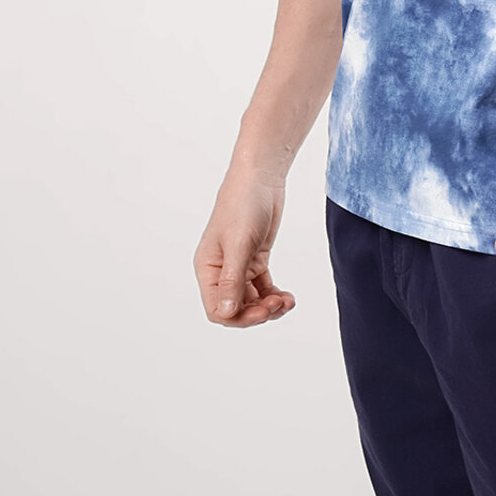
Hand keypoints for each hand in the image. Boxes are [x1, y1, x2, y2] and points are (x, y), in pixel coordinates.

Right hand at [193, 172, 296, 326]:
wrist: (261, 177)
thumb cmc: (244, 204)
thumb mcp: (239, 244)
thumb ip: (232, 280)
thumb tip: (225, 313)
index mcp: (208, 269)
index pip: (217, 309)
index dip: (239, 317)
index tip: (263, 311)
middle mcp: (220, 271)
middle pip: (236, 308)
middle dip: (258, 312)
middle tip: (279, 304)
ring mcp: (239, 266)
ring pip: (252, 300)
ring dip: (269, 306)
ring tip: (287, 301)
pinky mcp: (255, 259)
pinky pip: (262, 288)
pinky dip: (274, 295)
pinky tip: (287, 296)